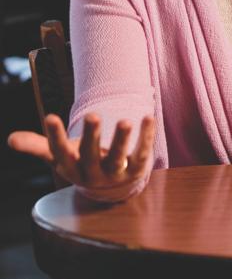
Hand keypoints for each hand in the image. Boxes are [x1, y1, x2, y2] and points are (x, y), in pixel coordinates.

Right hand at [7, 113, 154, 189]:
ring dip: (122, 139)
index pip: (59, 153)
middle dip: (91, 136)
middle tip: (92, 115)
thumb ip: (39, 146)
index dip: (54, 136)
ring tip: (125, 120)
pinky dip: (146, 136)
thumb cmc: (83, 162)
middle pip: (90, 155)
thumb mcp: (61, 156)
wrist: (113, 187)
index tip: (50, 117)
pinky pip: (141, 153)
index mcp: (71, 166)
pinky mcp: (136, 168)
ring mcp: (115, 173)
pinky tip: (148, 117)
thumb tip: (10, 139)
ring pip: (118, 158)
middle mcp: (92, 172)